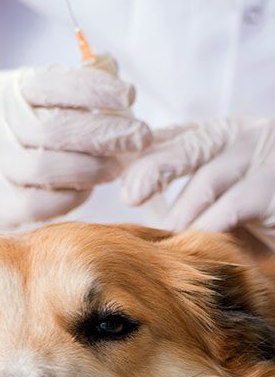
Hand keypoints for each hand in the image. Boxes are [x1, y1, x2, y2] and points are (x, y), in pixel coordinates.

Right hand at [0, 64, 150, 228]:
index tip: (129, 96)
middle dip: (103, 133)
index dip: (94, 90)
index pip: (51, 85)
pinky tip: (88, 187)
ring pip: (45, 169)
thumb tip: (123, 97)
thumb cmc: (13, 126)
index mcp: (5, 91)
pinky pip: (40, 204)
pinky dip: (72, 196)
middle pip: (52, 131)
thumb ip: (71, 93)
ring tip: (116, 166)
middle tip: (139, 137)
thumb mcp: (31, 95)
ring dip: (91, 168)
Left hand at [121, 115, 274, 246]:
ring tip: (167, 237)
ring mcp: (263, 157)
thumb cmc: (257, 214)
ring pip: (206, 183)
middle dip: (152, 171)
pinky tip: (197, 243)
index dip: (142, 153)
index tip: (117, 174)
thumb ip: (184, 189)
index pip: (174, 137)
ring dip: (181, 216)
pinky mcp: (274, 188)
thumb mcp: (218, 196)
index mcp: (222, 134)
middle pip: (186, 149)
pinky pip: (230, 209)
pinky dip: (208, 229)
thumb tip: (130, 192)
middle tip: (130, 195)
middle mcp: (242, 137)